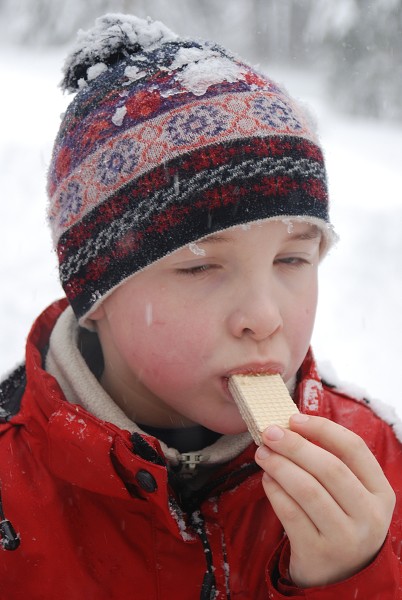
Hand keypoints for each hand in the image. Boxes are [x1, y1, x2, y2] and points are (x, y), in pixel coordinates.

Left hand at [255, 414, 395, 587]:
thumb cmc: (339, 519)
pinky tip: (266, 478)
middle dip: (295, 445)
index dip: (322, 428)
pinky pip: (290, 513)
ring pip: (308, 490)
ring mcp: (346, 539)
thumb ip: (332, 462)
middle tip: (270, 432)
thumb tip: (291, 426)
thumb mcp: (352, 494)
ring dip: (280, 465)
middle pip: (329, 468)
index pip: (354, 448)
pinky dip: (274, 491)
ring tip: (262, 453)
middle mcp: (369, 516)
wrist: (338, 575)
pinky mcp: (318, 554)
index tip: (294, 418)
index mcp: (380, 493)